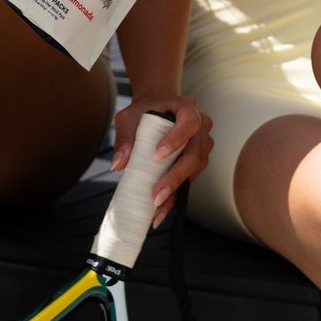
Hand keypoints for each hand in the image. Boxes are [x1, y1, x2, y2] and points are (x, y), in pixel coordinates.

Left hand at [111, 97, 212, 226]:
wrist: (155, 110)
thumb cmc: (143, 111)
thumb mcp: (129, 118)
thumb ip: (124, 137)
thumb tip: (118, 164)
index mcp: (187, 108)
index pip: (189, 123)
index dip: (177, 139)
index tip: (156, 156)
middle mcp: (202, 126)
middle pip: (195, 153)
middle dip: (176, 177)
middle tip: (156, 195)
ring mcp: (202, 144)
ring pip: (195, 170)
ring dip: (176, 191)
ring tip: (156, 209)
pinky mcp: (197, 162)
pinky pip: (189, 180)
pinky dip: (175, 196)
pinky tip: (160, 212)